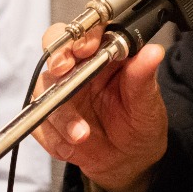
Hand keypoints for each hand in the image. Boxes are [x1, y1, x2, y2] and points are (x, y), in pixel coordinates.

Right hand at [31, 23, 168, 191]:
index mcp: (105, 53)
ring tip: (81, 135)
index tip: (86, 48)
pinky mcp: (48, 117)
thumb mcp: (147, 103)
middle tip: (63, 71)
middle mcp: (79, 67)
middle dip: (56, 58)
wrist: (129, 159)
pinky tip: (70, 147)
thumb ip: (144, 77)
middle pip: (55, 49)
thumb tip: (153, 52)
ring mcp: (60, 91)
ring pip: (44, 89)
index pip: (87, 31)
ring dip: (60, 114)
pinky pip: (38, 122)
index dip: (82, 35)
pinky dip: (53, 137)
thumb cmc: (140, 123)